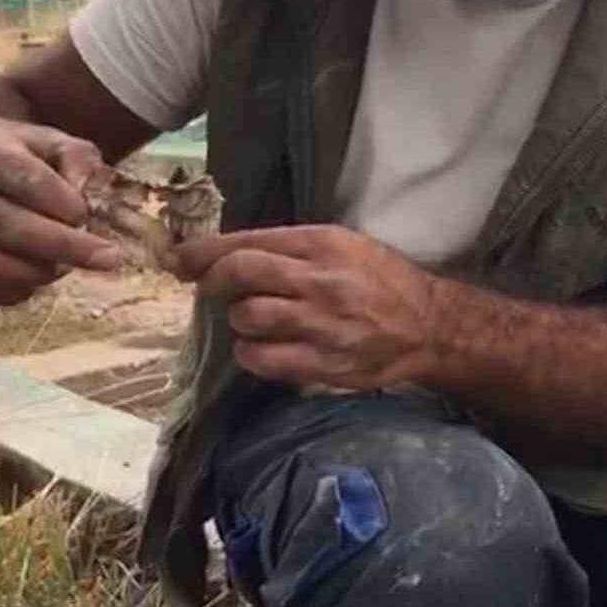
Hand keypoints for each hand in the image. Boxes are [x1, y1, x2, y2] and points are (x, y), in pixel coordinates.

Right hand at [0, 117, 120, 305]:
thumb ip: (77, 159)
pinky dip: (22, 287)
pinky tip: (39, 273)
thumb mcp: (51, 142)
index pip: (28, 182)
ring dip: (44, 271)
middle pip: (13, 228)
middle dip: (67, 247)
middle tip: (109, 259)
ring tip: (68, 264)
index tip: (90, 217)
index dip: (67, 204)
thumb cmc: (18, 156)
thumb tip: (84, 194)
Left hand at [174, 225, 438, 388]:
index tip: (179, 257)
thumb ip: (288, 248)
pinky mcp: (324, 364)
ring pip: (248, 318)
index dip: (204, 252)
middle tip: (211, 288)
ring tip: (251, 320)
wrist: (428, 326)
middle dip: (213, 281)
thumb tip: (227, 254)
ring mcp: (322, 326)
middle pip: (241, 275)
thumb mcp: (341, 245)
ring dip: (237, 320)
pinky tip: (259, 348)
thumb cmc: (379, 280)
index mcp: (322, 244)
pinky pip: (265, 360)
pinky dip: (250, 354)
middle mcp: (319, 281)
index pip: (248, 242)